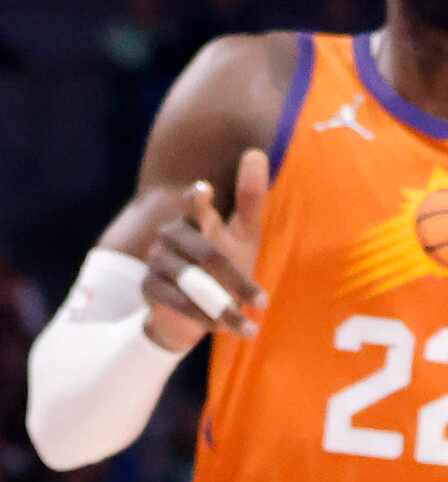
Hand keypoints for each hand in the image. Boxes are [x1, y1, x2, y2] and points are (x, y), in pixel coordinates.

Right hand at [143, 148, 270, 345]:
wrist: (197, 310)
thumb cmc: (226, 264)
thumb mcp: (244, 234)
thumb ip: (250, 198)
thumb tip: (255, 151)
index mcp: (196, 220)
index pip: (195, 205)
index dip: (198, 199)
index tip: (202, 189)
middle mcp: (172, 236)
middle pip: (206, 252)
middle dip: (237, 280)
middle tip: (264, 301)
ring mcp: (157, 260)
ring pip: (193, 281)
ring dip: (225, 306)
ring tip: (252, 323)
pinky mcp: (149, 286)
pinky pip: (178, 302)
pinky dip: (206, 318)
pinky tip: (228, 330)